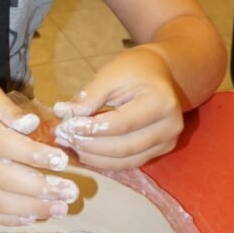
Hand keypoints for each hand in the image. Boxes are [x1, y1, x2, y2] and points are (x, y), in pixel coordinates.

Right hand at [0, 79, 78, 225]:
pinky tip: (30, 217)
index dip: (33, 154)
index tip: (62, 161)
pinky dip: (4, 218)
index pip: (2, 143)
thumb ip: (6, 107)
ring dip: (27, 208)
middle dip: (39, 188)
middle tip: (70, 193)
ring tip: (58, 209)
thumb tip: (32, 126)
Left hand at [52, 48, 182, 170]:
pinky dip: (106, 161)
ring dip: (95, 157)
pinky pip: (130, 162)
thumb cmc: (134, 69)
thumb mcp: (111, 74)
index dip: (92, 128)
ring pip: (126, 160)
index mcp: (160, 102)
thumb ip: (90, 96)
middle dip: (90, 145)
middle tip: (64, 138)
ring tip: (71, 145)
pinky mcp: (161, 151)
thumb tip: (64, 113)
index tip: (67, 126)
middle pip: (124, 147)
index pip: (121, 124)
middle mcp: (170, 126)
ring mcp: (167, 142)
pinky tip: (86, 152)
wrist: (159, 72)